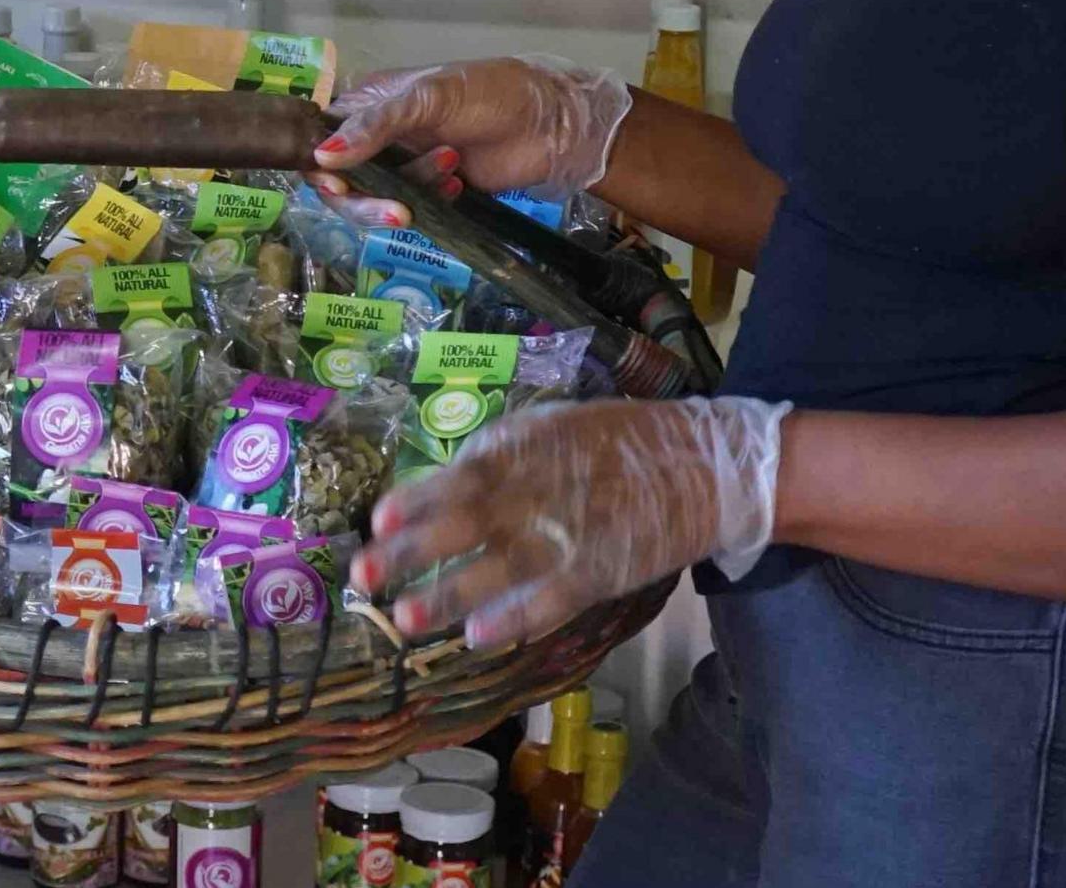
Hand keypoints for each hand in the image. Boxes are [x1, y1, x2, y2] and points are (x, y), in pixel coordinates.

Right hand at [308, 57, 632, 220]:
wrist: (550, 125)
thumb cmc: (490, 93)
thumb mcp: (430, 98)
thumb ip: (375, 126)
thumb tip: (321, 159)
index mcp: (371, 100)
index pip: (321, 136)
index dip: (321, 164)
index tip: (337, 184)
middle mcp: (379, 134)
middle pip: (342, 179)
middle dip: (366, 198)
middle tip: (398, 210)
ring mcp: (404, 164)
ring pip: (375, 197)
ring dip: (412, 189)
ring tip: (452, 164)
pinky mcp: (430, 190)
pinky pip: (409, 208)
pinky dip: (431, 200)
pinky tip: (460, 184)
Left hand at [353, 396, 789, 649]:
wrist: (702, 465)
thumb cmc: (618, 442)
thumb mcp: (555, 427)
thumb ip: (502, 453)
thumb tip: (443, 479)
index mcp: (526, 450)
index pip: (460, 476)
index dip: (417, 498)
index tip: (377, 518)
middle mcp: (540, 491)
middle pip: (465, 525)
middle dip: (411, 553)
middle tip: (363, 578)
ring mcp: (570, 535)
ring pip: (498, 570)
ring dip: (450, 596)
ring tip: (405, 621)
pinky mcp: (599, 572)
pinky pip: (551, 600)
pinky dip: (516, 618)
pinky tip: (479, 638)